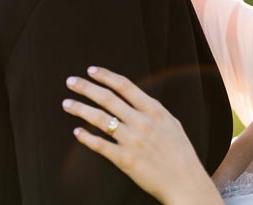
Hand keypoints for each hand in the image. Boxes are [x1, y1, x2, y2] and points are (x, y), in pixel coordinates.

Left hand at [63, 66, 223, 204]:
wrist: (185, 181)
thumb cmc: (180, 153)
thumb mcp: (171, 123)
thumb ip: (153, 111)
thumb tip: (136, 99)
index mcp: (154, 110)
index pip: (125, 86)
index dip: (106, 76)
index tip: (91, 71)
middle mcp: (142, 122)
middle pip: (108, 99)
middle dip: (86, 88)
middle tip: (71, 81)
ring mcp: (132, 141)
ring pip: (100, 119)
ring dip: (80, 109)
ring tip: (67, 104)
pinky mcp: (125, 160)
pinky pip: (100, 145)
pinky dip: (86, 138)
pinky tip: (77, 132)